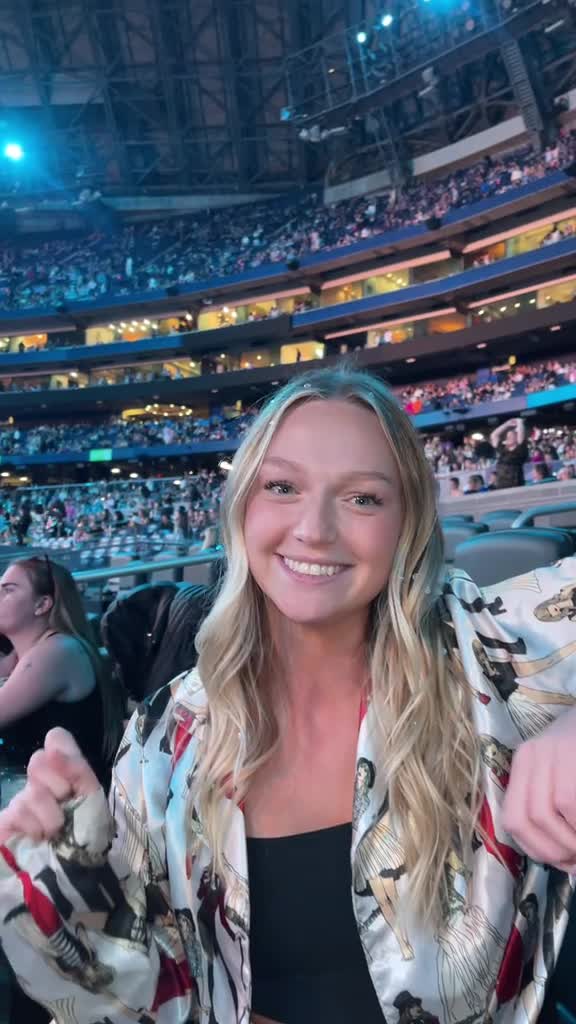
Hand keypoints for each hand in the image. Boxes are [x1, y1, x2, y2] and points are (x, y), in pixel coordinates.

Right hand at [0, 728, 100, 844]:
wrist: (71, 880)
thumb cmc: (85, 840)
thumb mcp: (92, 802)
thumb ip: (78, 769)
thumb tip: (53, 736)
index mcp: (65, 774)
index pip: (57, 740)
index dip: (65, 756)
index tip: (72, 780)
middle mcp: (40, 783)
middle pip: (39, 760)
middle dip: (59, 788)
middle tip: (67, 813)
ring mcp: (20, 802)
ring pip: (32, 792)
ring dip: (51, 818)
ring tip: (55, 835)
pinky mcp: (4, 822)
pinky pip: (17, 812)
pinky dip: (34, 828)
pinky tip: (38, 840)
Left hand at [502, 708, 575, 871]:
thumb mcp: (564, 771)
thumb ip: (556, 807)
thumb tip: (564, 860)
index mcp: (525, 762)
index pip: (512, 818)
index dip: (535, 849)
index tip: (560, 862)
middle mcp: (532, 755)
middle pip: (525, 818)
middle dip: (555, 851)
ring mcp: (552, 751)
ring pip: (545, 813)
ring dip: (570, 843)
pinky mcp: (571, 752)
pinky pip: (568, 803)